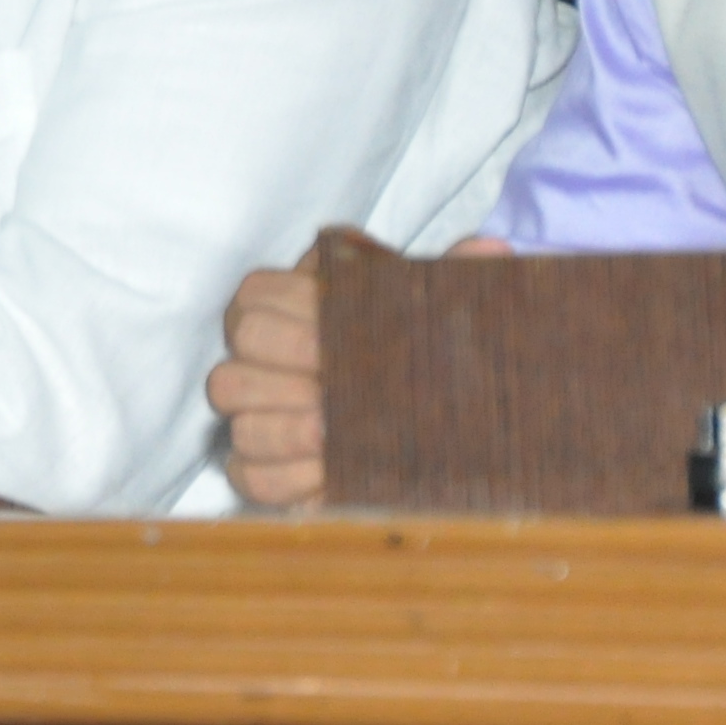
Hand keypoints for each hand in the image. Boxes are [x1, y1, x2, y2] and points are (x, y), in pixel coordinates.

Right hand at [207, 237, 515, 510]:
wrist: (427, 435)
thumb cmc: (414, 361)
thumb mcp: (434, 318)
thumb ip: (452, 281)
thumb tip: (492, 248)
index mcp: (289, 308)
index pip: (257, 292)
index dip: (288, 310)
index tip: (333, 334)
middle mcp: (259, 357)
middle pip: (240, 344)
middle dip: (282, 366)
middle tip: (331, 385)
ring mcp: (252, 413)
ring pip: (233, 410)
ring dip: (279, 424)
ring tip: (329, 434)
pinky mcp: (261, 470)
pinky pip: (246, 472)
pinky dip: (282, 476)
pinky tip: (324, 475)